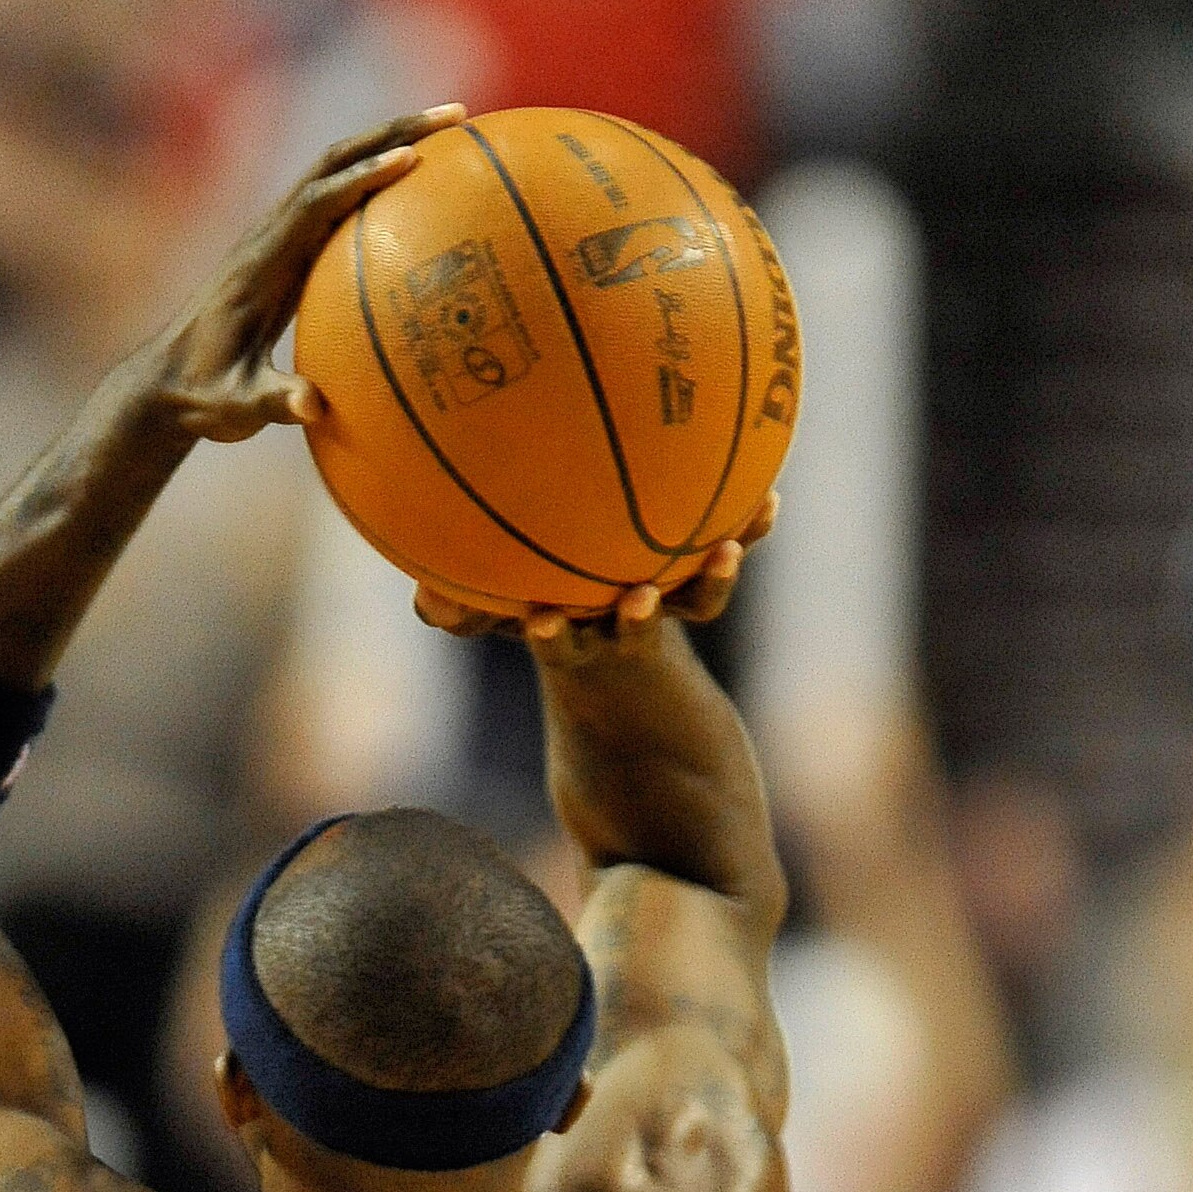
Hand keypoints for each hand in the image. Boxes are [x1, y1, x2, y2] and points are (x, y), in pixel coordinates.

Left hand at [145, 109, 464, 445]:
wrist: (167, 381)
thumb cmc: (202, 396)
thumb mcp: (233, 408)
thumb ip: (270, 404)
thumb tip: (312, 406)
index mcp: (260, 262)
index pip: (314, 204)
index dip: (359, 179)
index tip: (409, 160)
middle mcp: (271, 234)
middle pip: (334, 162)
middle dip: (393, 132)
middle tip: (455, 117)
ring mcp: (281, 236)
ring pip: (339, 170)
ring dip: (392, 142)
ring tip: (454, 131)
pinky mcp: (291, 248)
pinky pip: (341, 201)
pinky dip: (382, 180)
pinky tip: (426, 189)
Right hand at [414, 494, 778, 649]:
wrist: (634, 690)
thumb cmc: (549, 620)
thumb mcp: (500, 613)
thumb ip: (458, 608)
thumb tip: (422, 602)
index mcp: (565, 628)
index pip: (546, 633)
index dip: (544, 632)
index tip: (536, 621)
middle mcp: (617, 622)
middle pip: (629, 629)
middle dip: (635, 621)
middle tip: (638, 604)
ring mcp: (663, 607)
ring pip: (692, 603)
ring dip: (708, 585)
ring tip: (727, 554)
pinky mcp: (700, 589)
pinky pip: (726, 557)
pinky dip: (749, 528)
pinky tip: (770, 501)